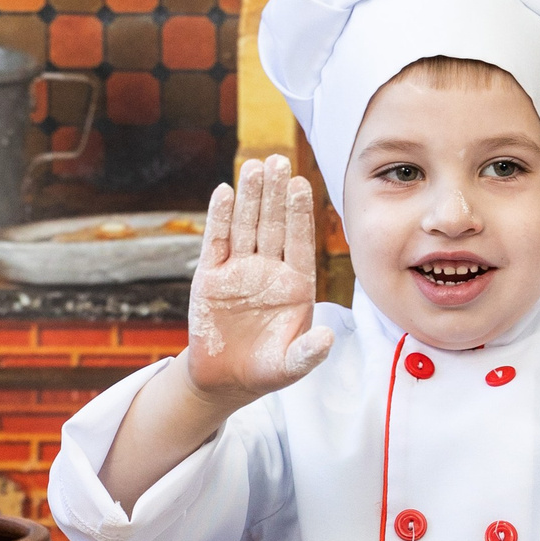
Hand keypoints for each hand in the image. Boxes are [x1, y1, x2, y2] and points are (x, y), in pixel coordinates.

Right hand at [184, 154, 334, 403]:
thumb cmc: (265, 370)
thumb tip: (327, 338)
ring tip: (254, 166)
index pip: (299, 241)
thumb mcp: (290, 366)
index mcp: (295, 284)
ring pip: (246, 226)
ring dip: (250, 197)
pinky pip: (217, 242)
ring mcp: (240, 270)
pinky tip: (225, 192)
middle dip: (275, 194)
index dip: (299, 213)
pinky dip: (219, 218)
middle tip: (277, 161)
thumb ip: (308, 352)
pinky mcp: (211, 276)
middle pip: (273, 224)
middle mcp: (269, 270)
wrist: (225, 379)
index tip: (300, 184)